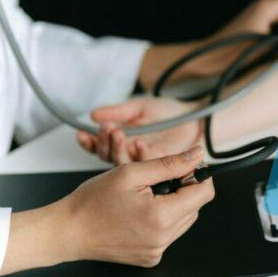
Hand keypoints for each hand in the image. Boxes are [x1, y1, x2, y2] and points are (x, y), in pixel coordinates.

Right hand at [0, 147, 214, 274]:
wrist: (68, 230)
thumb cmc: (93, 201)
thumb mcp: (132, 172)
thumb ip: (170, 163)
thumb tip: (197, 155)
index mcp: (161, 217)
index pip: (204, 193)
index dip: (198, 175)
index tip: (185, 166)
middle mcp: (163, 239)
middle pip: (195, 206)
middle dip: (182, 188)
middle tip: (156, 178)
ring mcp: (156, 251)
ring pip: (183, 219)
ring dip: (173, 203)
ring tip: (146, 194)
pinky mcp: (150, 257)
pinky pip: (169, 233)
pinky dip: (162, 219)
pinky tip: (140, 210)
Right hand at [77, 97, 202, 163]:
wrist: (195, 117)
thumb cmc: (169, 113)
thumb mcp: (140, 107)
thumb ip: (118, 111)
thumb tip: (93, 115)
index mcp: (123, 142)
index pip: (100, 146)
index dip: (90, 141)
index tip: (82, 133)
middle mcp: (131, 156)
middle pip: (109, 158)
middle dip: (103, 143)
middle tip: (106, 129)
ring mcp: (145, 165)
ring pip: (124, 164)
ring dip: (118, 149)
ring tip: (118, 133)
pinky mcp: (160, 169)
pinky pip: (146, 165)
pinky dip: (140, 153)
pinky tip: (139, 142)